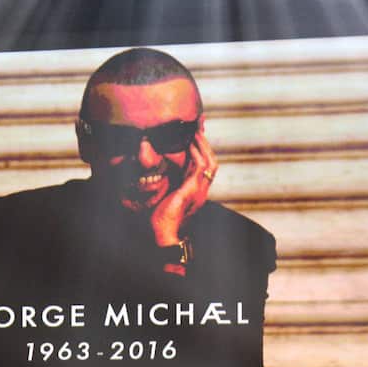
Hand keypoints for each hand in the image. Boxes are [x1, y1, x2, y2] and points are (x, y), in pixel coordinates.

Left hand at [150, 127, 216, 247]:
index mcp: (197, 193)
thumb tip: (155, 176)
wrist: (163, 236)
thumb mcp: (165, 199)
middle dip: (206, 145)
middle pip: (212, 162)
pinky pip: (199, 167)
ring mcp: (199, 191)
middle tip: (198, 130)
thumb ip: (166, 187)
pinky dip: (195, 154)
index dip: (202, 152)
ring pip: (209, 162)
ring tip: (195, 132)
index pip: (205, 168)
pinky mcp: (192, 190)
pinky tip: (189, 144)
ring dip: (202, 146)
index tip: (195, 139)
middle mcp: (202, 191)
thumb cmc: (160, 221)